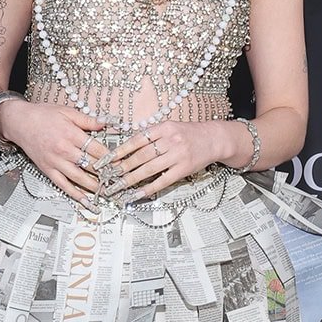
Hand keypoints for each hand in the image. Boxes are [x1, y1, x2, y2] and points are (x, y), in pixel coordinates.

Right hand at [0, 99, 109, 200]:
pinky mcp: (47, 170)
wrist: (19, 122)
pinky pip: (63, 185)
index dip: (110, 157)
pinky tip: (85, 200)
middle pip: (90, 165)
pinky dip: (75, 194)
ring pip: (79, 177)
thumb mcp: (67, 112)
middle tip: (118, 179)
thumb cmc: (42, 115)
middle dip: (106, 173)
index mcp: (71, 134)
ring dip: (95, 186)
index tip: (120, 163)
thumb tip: (105, 123)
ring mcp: (55, 162)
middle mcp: (64, 150)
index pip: (96, 149)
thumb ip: (87, 120)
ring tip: (107, 191)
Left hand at [107, 120, 230, 199]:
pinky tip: (137, 193)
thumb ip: (151, 135)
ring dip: (131, 179)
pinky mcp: (184, 169)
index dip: (119, 151)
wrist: (215, 139)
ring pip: (149, 169)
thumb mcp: (170, 127)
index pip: (136, 140)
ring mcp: (177, 155)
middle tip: (108, 176)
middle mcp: (170, 140)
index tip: (107, 159)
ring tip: (118, 186)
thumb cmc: (190, 133)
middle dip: (122, 167)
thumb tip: (127, 146)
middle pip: (140, 156)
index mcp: (163, 128)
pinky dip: (148, 188)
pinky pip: (163, 181)